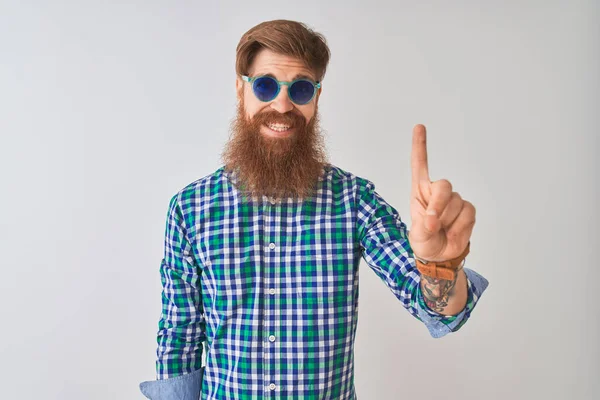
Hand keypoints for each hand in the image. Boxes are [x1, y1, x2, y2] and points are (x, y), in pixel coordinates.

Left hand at [408, 124, 474, 261]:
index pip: (420, 165)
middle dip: (438, 205)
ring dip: (448, 221)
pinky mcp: (468, 210)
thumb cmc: (425, 241)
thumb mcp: (417, 236)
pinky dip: (460, 226)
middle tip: (432, 223)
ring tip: (442, 231)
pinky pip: (467, 214)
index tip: (419, 126)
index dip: (420, 146)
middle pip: (444, 186)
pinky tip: (453, 232)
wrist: (440, 255)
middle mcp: (437, 192)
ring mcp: (454, 200)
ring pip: (456, 204)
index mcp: (421, 191)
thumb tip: (433, 221)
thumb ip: (423, 227)